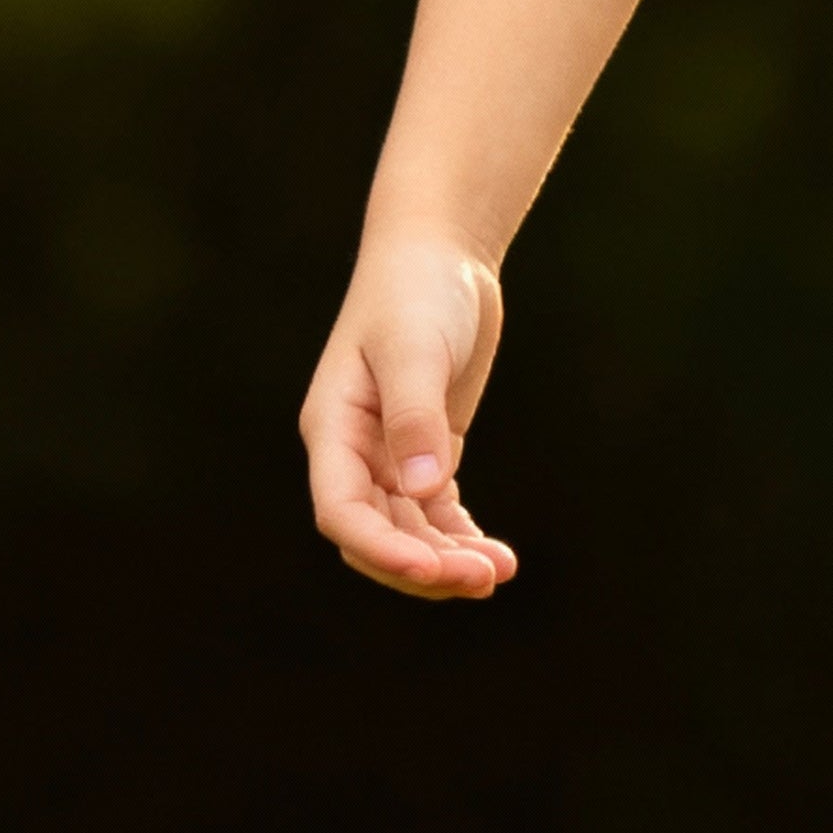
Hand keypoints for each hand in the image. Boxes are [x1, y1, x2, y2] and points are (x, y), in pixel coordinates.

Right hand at [301, 226, 520, 599]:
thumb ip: (416, 416)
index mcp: (332, 428)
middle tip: (483, 579)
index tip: (432, 569)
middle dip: (424, 564)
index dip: (381, 549)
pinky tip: (496, 557)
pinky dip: (461, 536)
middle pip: (376, 533)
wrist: (440, 252)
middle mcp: (354, 451)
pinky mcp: (427, 448)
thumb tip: (424, 488)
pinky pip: (435, 511)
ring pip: (408, 530)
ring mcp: (389, 453)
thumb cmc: (417, 291)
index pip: (341, 511)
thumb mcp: (416, 348)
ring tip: (499, 572)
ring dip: (447, 558)